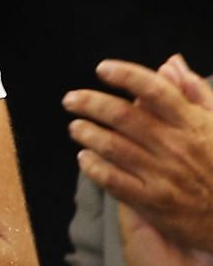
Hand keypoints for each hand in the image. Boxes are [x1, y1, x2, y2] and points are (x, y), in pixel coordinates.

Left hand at [66, 55, 212, 250]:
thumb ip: (194, 93)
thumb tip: (171, 63)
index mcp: (192, 124)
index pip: (155, 90)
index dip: (126, 75)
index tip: (103, 69)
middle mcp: (176, 147)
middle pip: (124, 116)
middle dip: (91, 103)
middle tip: (71, 99)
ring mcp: (163, 175)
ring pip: (113, 146)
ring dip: (87, 133)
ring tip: (76, 127)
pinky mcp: (152, 202)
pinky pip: (112, 180)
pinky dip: (93, 166)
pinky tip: (84, 158)